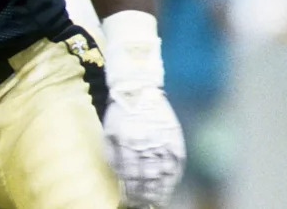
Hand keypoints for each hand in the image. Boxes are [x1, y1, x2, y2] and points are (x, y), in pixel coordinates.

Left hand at [103, 87, 185, 207]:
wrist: (138, 89)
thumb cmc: (120, 111)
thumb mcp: (109, 132)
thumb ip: (113, 156)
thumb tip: (120, 177)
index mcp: (128, 143)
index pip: (130, 176)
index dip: (131, 191)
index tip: (129, 200)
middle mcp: (147, 145)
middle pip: (148, 178)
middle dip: (145, 195)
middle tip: (143, 204)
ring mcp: (163, 142)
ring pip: (164, 174)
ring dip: (161, 191)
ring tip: (157, 202)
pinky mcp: (175, 139)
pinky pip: (176, 164)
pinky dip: (173, 178)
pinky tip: (169, 186)